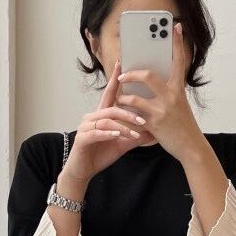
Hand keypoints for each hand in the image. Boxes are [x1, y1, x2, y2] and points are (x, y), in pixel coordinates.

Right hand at [62, 58, 149, 185]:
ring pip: (106, 120)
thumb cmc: (100, 155)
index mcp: (101, 115)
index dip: (115, 79)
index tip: (122, 64)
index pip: (110, 94)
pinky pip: (96, 133)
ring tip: (135, 133)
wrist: (83, 171)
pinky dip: (108, 134)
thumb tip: (154, 131)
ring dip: (122, 126)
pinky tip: (117, 136)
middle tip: (144, 119)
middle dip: (129, 112)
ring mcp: (85, 127)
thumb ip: (135, 136)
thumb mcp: (121, 144)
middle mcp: (91, 117)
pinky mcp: (82, 139)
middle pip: (112, 108)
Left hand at [115, 22, 203, 161]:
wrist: (191, 147)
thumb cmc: (183, 125)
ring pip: (135, 97)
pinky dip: (124, 112)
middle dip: (132, 73)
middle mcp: (171, 96)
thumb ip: (167, 92)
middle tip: (123, 75)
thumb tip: (148, 81)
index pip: (178, 61)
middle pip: (148, 75)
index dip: (177, 43)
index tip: (176, 26)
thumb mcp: (179, 104)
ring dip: (123, 96)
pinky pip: (132, 114)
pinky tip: (120, 112)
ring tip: (120, 97)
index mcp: (178, 89)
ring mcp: (162, 110)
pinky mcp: (153, 124)